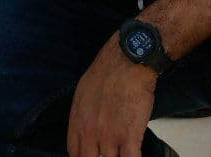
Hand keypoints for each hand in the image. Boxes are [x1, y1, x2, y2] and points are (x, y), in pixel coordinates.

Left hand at [67, 35, 156, 156]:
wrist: (127, 61)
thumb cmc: (107, 72)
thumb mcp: (83, 94)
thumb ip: (83, 115)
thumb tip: (87, 128)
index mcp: (77, 121)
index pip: (74, 153)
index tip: (92, 156)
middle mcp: (89, 132)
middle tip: (109, 153)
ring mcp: (109, 136)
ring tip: (123, 152)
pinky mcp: (129, 136)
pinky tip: (136, 156)